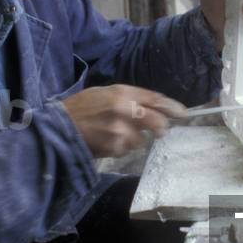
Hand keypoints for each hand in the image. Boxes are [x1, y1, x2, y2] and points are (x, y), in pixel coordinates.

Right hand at [62, 85, 187, 157]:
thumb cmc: (81, 107)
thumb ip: (129, 98)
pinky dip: (121, 147)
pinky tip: (107, 141)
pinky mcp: (115, 148)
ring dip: (134, 138)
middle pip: (157, 121)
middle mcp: (125, 110)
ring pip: (142, 139)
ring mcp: (120, 131)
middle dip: (161, 127)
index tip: (183, 113)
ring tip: (115, 133)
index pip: (155, 99)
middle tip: (160, 130)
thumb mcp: (104, 93)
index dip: (172, 107)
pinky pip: (127, 149)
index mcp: (122, 93)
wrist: (59, 127)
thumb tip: (153, 107)